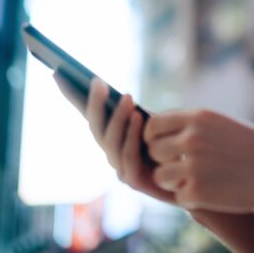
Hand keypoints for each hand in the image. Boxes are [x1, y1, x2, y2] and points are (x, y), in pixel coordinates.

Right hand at [52, 72, 175, 204]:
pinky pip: (128, 158)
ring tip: (127, 98)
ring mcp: (120, 168)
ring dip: (117, 119)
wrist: (195, 175)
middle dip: (94, 104)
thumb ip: (136, 111)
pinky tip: (139, 119)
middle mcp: (111, 152)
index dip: (72, 96)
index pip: (88, 113)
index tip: (58, 72)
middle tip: (98, 82)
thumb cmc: (175, 143)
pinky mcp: (134, 181)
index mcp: (113, 135)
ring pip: (110, 143)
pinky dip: (132, 138)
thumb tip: (122, 91)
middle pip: (95, 127)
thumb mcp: (156, 120)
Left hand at [144, 109, 253, 212]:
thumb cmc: (253, 147)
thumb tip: (156, 131)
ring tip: (196, 179)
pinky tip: (212, 191)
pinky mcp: (197, 192)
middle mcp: (191, 138)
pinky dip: (192, 197)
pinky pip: (178, 196)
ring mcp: (193, 166)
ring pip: (160, 176)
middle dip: (164, 160)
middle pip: (153, 151)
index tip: (166, 147)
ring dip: (174, 181)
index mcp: (198, 117)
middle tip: (183, 166)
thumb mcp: (220, 124)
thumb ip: (190, 126)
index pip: (153, 125)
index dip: (155, 138)